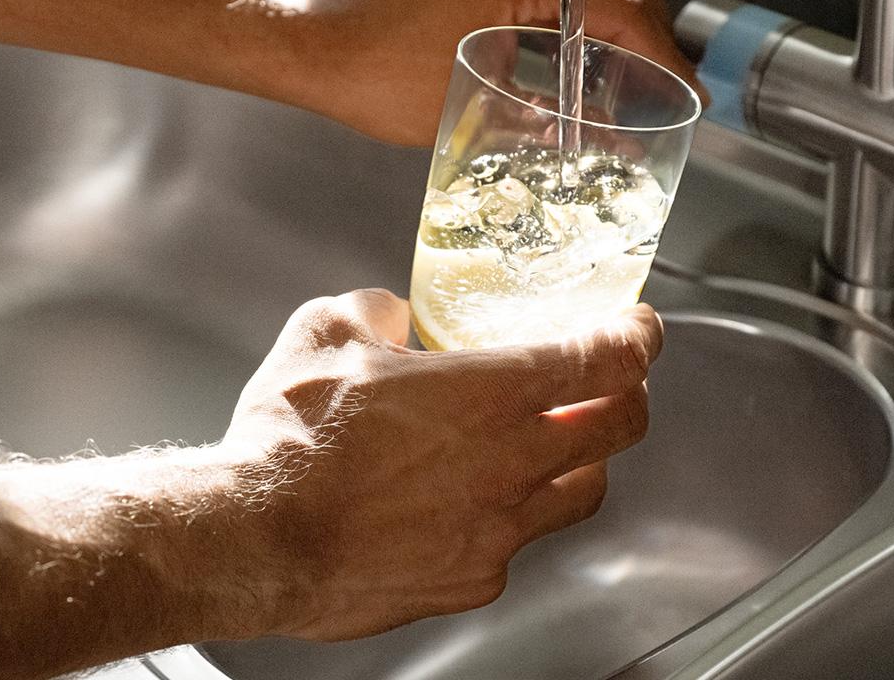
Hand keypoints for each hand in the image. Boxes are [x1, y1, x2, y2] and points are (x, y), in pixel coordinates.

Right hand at [215, 290, 663, 640]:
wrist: (255, 539)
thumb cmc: (289, 441)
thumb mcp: (327, 333)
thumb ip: (378, 313)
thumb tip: (394, 317)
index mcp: (490, 392)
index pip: (604, 360)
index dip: (636, 337)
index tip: (637, 327)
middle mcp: (511, 463)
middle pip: (621, 428)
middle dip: (630, 396)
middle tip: (616, 382)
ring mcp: (498, 530)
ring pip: (582, 493)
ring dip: (582, 463)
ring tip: (558, 448)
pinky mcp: (471, 581)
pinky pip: (517, 545)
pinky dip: (511, 518)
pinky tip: (476, 505)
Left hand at [290, 0, 697, 145]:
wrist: (301, 40)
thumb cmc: (366, 70)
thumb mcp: (471, 107)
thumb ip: (549, 120)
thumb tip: (603, 143)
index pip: (618, 4)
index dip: (661, 52)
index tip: (684, 88)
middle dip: (648, 16)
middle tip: (662, 72)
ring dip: (610, 2)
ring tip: (621, 62)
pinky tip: (566, 39)